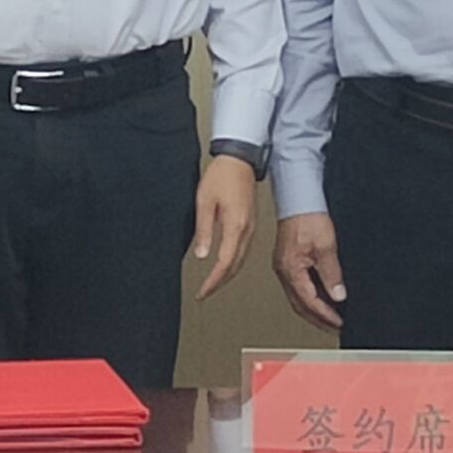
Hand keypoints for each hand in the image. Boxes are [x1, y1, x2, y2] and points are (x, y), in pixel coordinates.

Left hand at [189, 156, 258, 296]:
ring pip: (241, 260)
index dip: (213, 281)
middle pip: (235, 266)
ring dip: (227, 275)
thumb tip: (202, 255)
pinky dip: (233, 263)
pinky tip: (225, 265)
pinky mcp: (250, 224)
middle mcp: (246, 230)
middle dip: (219, 283)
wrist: (239, 159)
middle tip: (205, 293)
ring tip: (213, 284)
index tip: (202, 292)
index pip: (224, 262)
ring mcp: (251, 227)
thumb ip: (204, 230)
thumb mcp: (204, 201)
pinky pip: (243, 251)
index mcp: (236, 225)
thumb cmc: (221, 176)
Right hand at [273, 213, 346, 330]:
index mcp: (290, 270)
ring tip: (331, 317)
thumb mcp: (326, 246)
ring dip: (314, 309)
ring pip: (298, 297)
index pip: (309, 302)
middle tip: (335, 327)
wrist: (298, 197)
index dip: (325, 315)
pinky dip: (311, 296)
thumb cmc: (308, 216)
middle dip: (318, 319)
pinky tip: (322, 297)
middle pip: (300, 305)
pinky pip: (298, 286)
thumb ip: (331, 273)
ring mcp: (284, 266)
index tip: (339, 323)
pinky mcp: (288, 260)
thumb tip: (337, 295)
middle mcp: (284, 271)